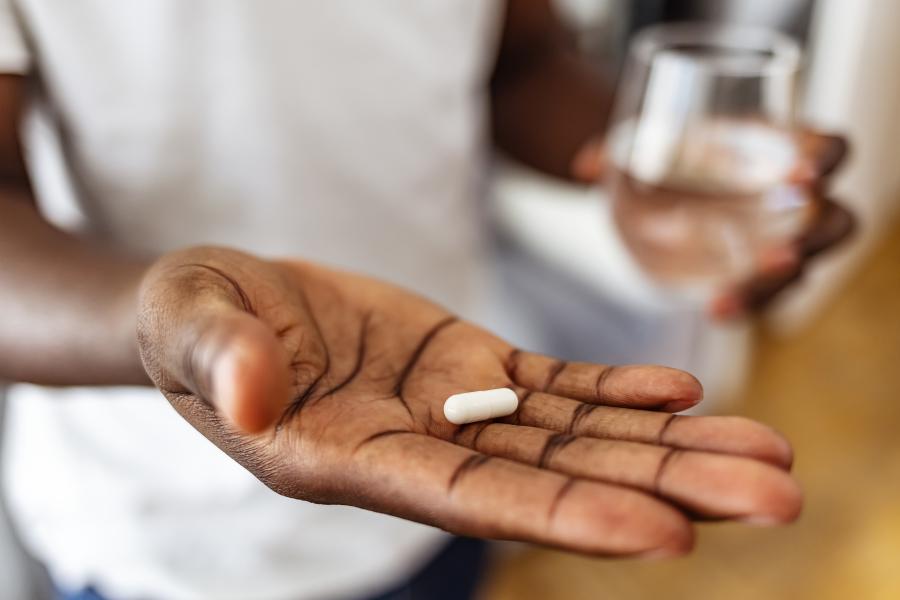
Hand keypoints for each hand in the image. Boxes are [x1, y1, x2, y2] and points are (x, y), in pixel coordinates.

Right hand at [137, 247, 800, 556]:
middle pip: (555, 480)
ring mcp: (450, 408)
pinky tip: (680, 394)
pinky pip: (551, 387)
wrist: (226, 304)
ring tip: (764, 455)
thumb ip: (218, 354)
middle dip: (663, 490)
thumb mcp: (189, 324)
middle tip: (775, 500)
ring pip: (574, 437)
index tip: (664, 534)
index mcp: (349, 459)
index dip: (563, 517)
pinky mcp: (465, 365)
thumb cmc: (194, 323)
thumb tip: (249, 385)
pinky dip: (614, 392)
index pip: (470, 500)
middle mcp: (417, 449)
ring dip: (669, 446)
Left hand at [572, 128, 855, 318]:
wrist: (647, 193)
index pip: (828, 149)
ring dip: (776, 283)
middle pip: (834, 219)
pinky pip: (764, 295)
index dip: (823, 158)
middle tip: (783, 251)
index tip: (800, 171)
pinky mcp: (752, 277)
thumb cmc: (661, 155)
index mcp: (778, 149)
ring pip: (803, 266)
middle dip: (817, 235)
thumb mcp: (639, 144)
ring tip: (734, 296)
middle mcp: (790, 200)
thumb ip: (615, 150)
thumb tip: (584, 166)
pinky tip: (714, 310)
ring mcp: (776, 243)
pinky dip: (744, 304)